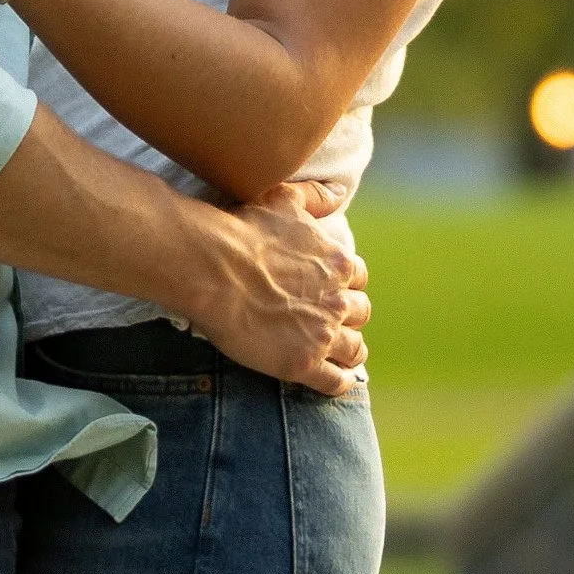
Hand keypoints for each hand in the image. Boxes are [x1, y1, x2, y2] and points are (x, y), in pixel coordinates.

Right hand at [186, 183, 369, 394]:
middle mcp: (337, 300)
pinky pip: (336, 381)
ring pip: (354, 349)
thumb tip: (339, 192)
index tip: (332, 288)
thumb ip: (316, 196)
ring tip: (340, 356)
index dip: (345, 283)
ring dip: (350, 351)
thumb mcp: (284, 200)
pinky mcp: (303, 363)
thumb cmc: (244, 231)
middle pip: (359, 312)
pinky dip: (340, 382)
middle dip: (348, 316)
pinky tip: (335, 382)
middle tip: (331, 321)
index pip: (357, 277)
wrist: (213, 269)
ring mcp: (322, 334)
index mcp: (337, 263)